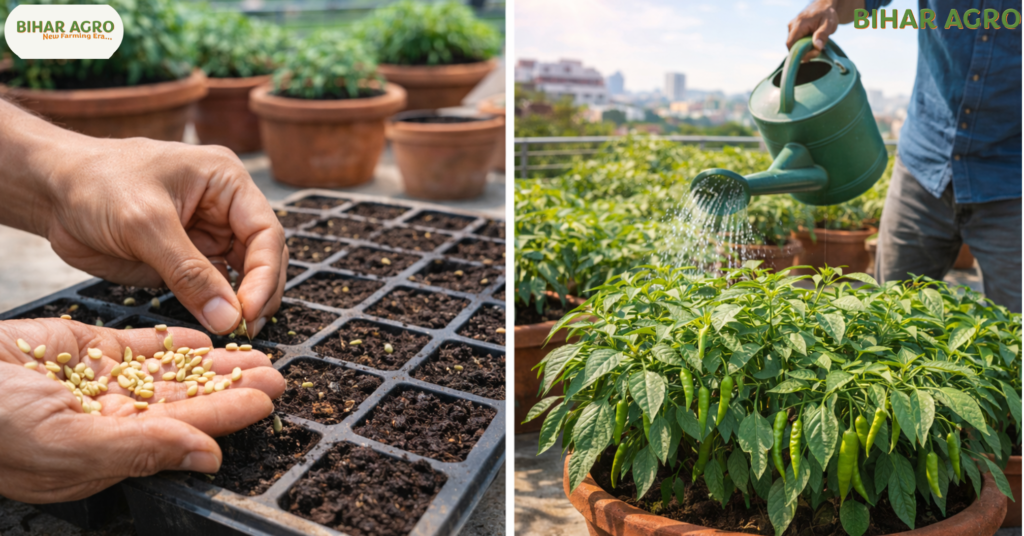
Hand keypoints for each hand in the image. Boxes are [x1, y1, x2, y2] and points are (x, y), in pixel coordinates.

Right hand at [0, 318, 285, 502]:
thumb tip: (206, 458)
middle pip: (187, 403)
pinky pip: (139, 347)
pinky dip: (172, 343)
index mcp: (110, 450)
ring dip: (214, 364)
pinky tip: (205, 338)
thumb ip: (140, 449)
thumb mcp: (64, 444)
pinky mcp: (84, 350)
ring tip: (257, 353)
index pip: (184, 432)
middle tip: (280, 375)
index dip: (227, 415)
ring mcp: (98, 383)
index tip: (268, 399)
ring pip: (170, 374)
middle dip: (233, 389)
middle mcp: (111, 419)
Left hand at [43, 136, 286, 335]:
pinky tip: (215, 325)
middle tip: (245, 330)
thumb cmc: (95, 184)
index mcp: (226, 182)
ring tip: (235, 332)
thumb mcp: (144, 224)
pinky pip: (213, 288)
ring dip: (242, 305)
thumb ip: (189, 273)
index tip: (247, 312)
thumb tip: (229, 318)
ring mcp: (208, 235)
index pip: (266, 233)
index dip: (264, 275)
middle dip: (259, 293)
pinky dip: (217, 309)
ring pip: (243, 276)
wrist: (50, 190)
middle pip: (263, 257)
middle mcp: (226, 208)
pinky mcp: (188, 260)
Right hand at [786, 0, 839, 61]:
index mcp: (799, 25)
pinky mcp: (792, 29)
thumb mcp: (829, 24)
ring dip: (804, 48)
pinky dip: (803, 44)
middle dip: (804, 52)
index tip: (812, 54)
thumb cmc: (827, 14)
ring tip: (816, 44)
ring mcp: (791, 27)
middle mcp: (791, 26)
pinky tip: (812, 41)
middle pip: (792, 45)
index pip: (790, 43)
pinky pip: (795, 41)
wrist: (823, 6)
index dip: (799, 53)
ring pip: (793, 44)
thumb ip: (822, 34)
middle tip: (817, 51)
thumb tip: (817, 47)